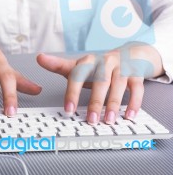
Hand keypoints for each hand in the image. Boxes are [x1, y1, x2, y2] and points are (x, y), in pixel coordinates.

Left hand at [37, 43, 163, 124]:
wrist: (130, 54)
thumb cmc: (98, 66)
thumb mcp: (78, 65)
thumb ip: (58, 65)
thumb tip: (39, 57)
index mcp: (87, 61)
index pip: (77, 76)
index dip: (72, 93)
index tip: (68, 110)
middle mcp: (104, 62)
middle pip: (99, 82)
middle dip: (95, 102)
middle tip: (90, 120)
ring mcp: (121, 67)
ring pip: (118, 86)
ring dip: (113, 104)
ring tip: (108, 120)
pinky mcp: (136, 74)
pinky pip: (137, 89)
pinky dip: (134, 103)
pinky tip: (129, 116)